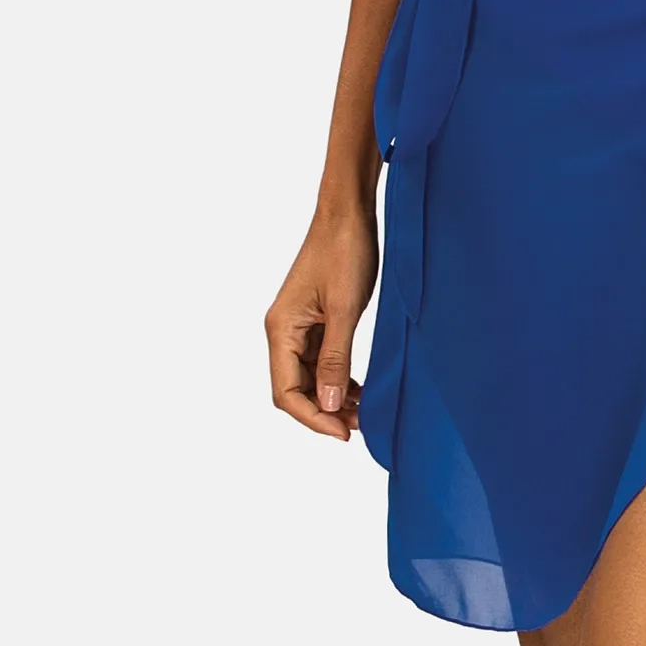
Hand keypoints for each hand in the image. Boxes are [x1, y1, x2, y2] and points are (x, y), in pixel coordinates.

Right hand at [265, 209, 377, 440]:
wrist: (348, 212)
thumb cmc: (344, 251)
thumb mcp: (345, 309)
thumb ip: (336, 359)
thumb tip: (329, 406)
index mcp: (281, 330)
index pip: (286, 393)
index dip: (313, 417)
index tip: (344, 433)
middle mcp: (284, 331)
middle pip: (296, 389)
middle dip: (325, 411)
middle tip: (360, 426)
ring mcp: (300, 326)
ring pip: (311, 377)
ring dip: (333, 397)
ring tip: (364, 412)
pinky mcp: (316, 319)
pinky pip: (322, 360)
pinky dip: (339, 377)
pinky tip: (359, 389)